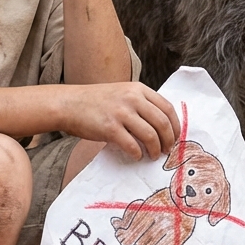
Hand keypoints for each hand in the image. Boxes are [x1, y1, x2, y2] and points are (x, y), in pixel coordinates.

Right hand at [57, 82, 179, 159]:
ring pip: (150, 135)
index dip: (175, 126)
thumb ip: (140, 103)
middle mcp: (132, 98)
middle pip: (162, 123)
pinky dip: (138, 154)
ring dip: (156, 149)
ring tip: (154, 155)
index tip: (176, 137)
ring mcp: (121, 113)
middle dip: (169, 140)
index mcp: (138, 89)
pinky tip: (136, 156)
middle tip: (168, 150)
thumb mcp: (122, 93)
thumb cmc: (95, 101)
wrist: (69, 103)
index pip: (167, 108)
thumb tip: (162, 125)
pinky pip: (132, 145)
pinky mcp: (110, 128)